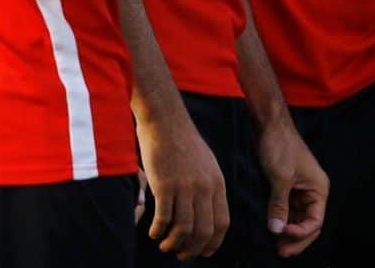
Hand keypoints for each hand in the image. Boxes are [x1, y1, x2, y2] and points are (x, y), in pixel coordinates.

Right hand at [137, 107, 228, 260]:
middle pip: (203, 231)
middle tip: (181, 254)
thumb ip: (209, 187)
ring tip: (164, 245)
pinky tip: (153, 231)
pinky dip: (158, 230)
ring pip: (183, 229)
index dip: (212, 244)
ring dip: (173, 243)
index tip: (202, 252)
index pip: (222, 224)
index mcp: (217, 182)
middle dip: (192, 250)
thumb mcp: (206, 163)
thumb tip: (205, 213)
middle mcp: (204, 187)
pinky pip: (164, 218)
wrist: (164, 119)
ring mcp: (184, 186)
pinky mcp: (164, 184)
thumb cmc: (181, 139)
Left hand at [255, 115, 327, 256]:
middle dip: (295, 238)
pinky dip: (280, 218)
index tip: (283, 236)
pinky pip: (286, 207)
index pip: (315, 221)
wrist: (267, 121)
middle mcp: (312, 190)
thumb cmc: (279, 145)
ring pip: (296, 216)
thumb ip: (278, 205)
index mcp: (318, 188)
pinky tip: (271, 227)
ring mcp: (298, 187)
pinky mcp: (285, 183)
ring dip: (287, 230)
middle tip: (280, 252)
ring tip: (275, 245)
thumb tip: (276, 231)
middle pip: (307, 222)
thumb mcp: (279, 177)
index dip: (301, 233)